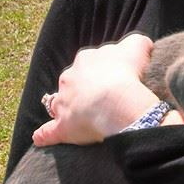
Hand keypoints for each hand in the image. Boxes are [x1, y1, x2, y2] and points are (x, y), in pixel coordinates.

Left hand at [33, 33, 159, 146]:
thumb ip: (137, 43)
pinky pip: (49, 132)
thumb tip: (142, 45)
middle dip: (82, 88)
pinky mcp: (62, 126)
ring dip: (65, 108)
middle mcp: (69, 78)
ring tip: (79, 118)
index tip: (113, 79)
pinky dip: (44, 135)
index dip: (101, 71)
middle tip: (100, 99)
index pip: (90, 62)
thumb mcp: (137, 47)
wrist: (117, 100)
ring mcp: (63, 102)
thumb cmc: (127, 73)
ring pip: (59, 104)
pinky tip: (41, 139)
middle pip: (73, 82)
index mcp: (86, 59)